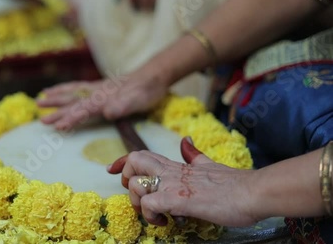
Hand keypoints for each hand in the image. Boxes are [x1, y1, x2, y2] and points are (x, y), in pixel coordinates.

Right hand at [37, 67, 167, 129]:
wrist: (153, 75)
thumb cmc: (146, 91)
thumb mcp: (138, 101)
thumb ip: (123, 106)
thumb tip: (108, 112)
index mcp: (104, 98)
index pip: (83, 110)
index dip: (70, 119)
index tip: (57, 127)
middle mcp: (97, 92)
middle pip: (73, 102)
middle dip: (57, 111)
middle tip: (41, 119)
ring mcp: (97, 88)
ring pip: (73, 92)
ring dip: (57, 96)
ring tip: (41, 98)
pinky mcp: (100, 87)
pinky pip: (79, 87)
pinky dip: (67, 88)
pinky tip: (61, 89)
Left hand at [107, 137, 258, 226]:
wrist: (254, 191)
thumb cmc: (235, 184)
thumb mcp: (209, 165)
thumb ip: (194, 156)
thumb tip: (185, 142)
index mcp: (177, 165)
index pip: (141, 154)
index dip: (122, 161)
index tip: (111, 169)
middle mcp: (171, 171)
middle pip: (133, 161)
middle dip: (126, 178)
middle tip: (139, 197)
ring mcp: (174, 184)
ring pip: (136, 184)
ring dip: (138, 203)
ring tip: (156, 214)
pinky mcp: (179, 199)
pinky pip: (149, 203)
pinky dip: (150, 215)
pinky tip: (165, 222)